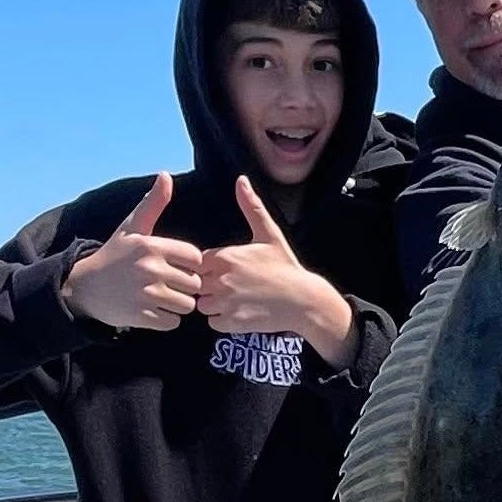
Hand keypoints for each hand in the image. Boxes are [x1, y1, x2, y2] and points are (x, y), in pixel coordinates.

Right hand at [61, 172, 204, 331]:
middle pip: (195, 284)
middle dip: (186, 286)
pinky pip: (172, 322)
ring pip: (187, 305)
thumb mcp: (132, 228)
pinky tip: (155, 310)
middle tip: (170, 284)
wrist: (84, 287)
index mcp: (152, 246)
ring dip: (179, 304)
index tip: (178, 265)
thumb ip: (153, 203)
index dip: (191, 264)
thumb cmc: (114, 255)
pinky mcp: (141, 317)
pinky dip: (167, 320)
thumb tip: (165, 175)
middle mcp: (150, 269)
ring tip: (163, 297)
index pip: (196, 258)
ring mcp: (146, 294)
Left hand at [198, 177, 356, 367]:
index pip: (198, 262)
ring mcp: (226, 302)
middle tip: (232, 286)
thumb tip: (241, 179)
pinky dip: (222, 319)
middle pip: (197, 283)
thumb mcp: (269, 234)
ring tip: (236, 299)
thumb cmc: (285, 266)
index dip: (210, 266)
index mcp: (225, 256)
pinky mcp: (232, 322)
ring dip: (214, 303)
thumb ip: (251, 207)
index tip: (228, 270)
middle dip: (209, 285)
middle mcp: (221, 279)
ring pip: (203, 304)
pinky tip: (240, 312)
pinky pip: (213, 321)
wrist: (303, 300)